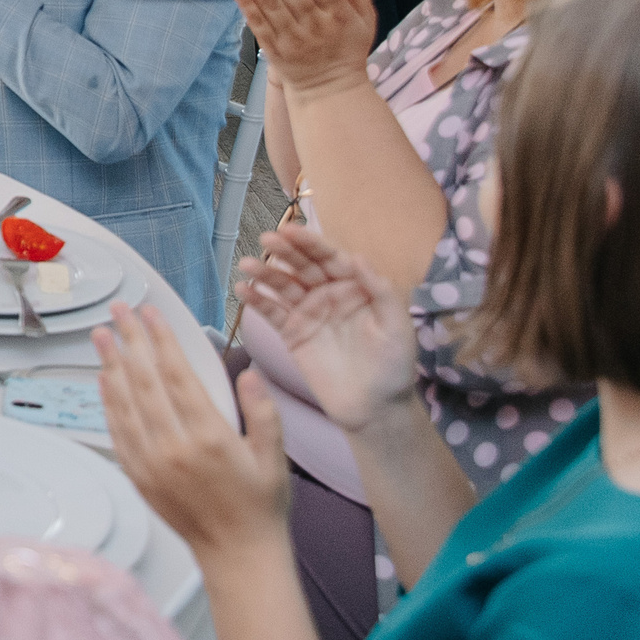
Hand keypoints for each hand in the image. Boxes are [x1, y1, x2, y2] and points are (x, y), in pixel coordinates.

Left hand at [96, 302, 290, 557]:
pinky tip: (105, 381)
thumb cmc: (259, 507)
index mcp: (210, 437)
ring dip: (111, 365)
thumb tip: (248, 373)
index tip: (151, 314)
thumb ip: (262, 411)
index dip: (161, 340)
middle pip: (145, 381)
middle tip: (118, 311)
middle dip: (130, 341)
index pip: (177, 375)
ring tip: (102, 335)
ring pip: (125, 403)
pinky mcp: (138, 476)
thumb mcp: (274, 456)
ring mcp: (151, 463)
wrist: (238, 555)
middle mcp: (174, 447)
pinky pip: (117, 431)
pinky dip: (108, 402)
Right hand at [237, 224, 419, 433]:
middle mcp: (328, 294)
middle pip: (303, 267)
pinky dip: (256, 301)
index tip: (291, 230)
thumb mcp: (397, 327)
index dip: (311, 243)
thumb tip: (356, 256)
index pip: (330, 258)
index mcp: (355, 287)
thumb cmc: (393, 367)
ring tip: (247, 265)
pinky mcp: (292, 334)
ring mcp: (308, 313)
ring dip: (264, 273)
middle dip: (285, 252)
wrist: (374, 408)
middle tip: (267, 240)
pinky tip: (243, 290)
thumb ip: (380, 291)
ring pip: (283, 286)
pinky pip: (272, 313)